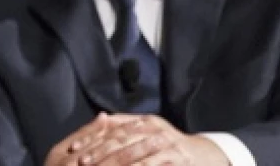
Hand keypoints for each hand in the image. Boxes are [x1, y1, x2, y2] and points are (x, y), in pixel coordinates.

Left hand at [46, 114, 229, 165]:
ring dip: (112, 164)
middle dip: (97, 153)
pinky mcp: (175, 159)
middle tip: (81, 163)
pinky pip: (149, 165)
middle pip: (119, 141)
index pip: (112, 128)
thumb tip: (100, 118)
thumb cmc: (170, 144)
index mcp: (145, 121)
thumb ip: (125, 125)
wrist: (205, 156)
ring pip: (132, 156)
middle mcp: (154, 129)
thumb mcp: (149, 130)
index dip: (91, 139)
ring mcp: (166, 144)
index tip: (74, 150)